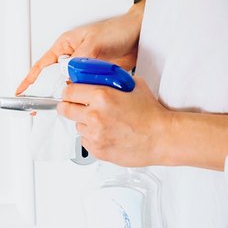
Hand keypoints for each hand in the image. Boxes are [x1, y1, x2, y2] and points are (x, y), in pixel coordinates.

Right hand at [15, 0, 145, 94]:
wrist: (138, 37)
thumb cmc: (116, 31)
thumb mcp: (93, 44)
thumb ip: (79, 63)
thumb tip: (69, 80)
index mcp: (65, 46)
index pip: (43, 64)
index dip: (31, 78)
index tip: (22, 90)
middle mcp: (72, 58)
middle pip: (55, 78)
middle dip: (51, 90)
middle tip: (47, 103)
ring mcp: (83, 68)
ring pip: (70, 85)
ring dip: (71, 92)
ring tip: (70, 99)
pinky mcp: (93, 76)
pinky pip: (84, 88)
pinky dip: (84, 94)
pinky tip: (85, 97)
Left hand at [58, 77, 227, 169]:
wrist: (162, 138)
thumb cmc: (151, 114)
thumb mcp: (134, 85)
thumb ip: (113, 80)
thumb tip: (100, 76)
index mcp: (101, 96)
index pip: (68, 91)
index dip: (69, 92)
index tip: (71, 93)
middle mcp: (95, 116)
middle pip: (65, 110)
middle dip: (70, 107)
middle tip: (79, 107)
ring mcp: (95, 135)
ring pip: (76, 126)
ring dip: (84, 123)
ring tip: (102, 122)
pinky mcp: (98, 150)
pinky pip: (85, 141)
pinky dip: (92, 137)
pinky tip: (106, 133)